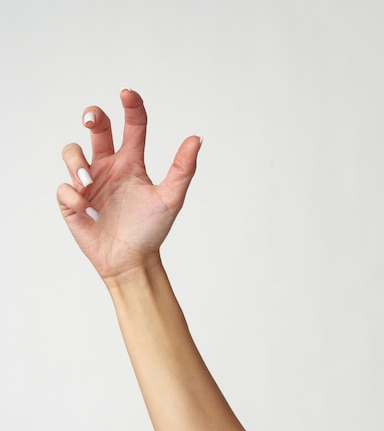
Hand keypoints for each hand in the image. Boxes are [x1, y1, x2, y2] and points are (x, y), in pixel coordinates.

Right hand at [57, 89, 200, 282]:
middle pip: (97, 128)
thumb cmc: (151, 231)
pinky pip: (64, 187)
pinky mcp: (73, 202)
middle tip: (92, 119)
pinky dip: (73, 195)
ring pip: (72, 151)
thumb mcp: (170, 199)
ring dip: (76, 161)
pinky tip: (89, 211)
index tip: (127, 94)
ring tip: (88, 181)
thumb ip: (182, 170)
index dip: (130, 106)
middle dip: (92, 115)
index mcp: (132, 162)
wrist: (131, 261)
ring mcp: (89, 183)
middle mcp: (109, 167)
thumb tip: (197, 138)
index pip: (132, 126)